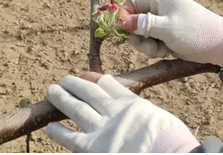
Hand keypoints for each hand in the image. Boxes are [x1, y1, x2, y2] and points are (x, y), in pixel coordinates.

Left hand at [46, 73, 199, 152]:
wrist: (169, 154)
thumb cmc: (173, 142)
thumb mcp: (164, 120)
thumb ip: (148, 116)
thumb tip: (146, 119)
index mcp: (132, 104)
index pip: (111, 85)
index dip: (98, 80)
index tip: (91, 77)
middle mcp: (114, 112)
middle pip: (90, 92)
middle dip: (76, 84)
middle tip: (65, 80)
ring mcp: (101, 129)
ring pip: (76, 108)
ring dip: (63, 98)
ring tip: (52, 90)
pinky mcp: (92, 148)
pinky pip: (70, 138)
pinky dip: (58, 132)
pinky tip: (49, 127)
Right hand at [119, 0, 222, 66]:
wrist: (221, 46)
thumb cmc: (195, 33)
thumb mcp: (167, 28)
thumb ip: (143, 24)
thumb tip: (122, 22)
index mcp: (160, 0)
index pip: (132, 2)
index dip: (125, 15)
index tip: (125, 30)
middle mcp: (160, 9)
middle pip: (134, 20)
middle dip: (137, 36)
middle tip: (149, 45)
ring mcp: (164, 23)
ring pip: (142, 34)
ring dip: (146, 45)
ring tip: (160, 50)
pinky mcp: (168, 36)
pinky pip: (152, 42)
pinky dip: (155, 49)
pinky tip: (166, 52)